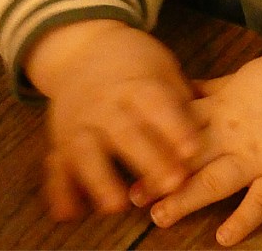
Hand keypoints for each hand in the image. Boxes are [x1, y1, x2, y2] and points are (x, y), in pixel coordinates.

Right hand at [26, 20, 200, 219]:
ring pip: (87, 152)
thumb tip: (206, 124)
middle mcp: (105, 104)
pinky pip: (55, 168)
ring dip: (100, 180)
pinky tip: (68, 214)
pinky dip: (60, 191)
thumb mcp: (161, 66)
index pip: (157, 105)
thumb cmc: (135, 63)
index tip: (192, 150)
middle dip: (149, 160)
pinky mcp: (59, 142)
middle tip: (172, 184)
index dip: (174, 127)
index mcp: (135, 84)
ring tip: (117, 205)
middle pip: (126, 133)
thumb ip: (179, 97)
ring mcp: (79, 123)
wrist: (83, 48)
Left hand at [144, 52, 261, 245]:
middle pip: (190, 159)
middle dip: (160, 179)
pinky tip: (224, 238)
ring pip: (215, 181)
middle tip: (133, 197)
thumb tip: (182, 89)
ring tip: (161, 217)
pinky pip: (261, 202)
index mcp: (222, 110)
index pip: (181, 128)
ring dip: (188, 200)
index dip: (155, 144)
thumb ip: (211, 89)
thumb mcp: (241, 77)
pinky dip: (244, 220)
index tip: (130, 159)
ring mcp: (256, 159)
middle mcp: (232, 137)